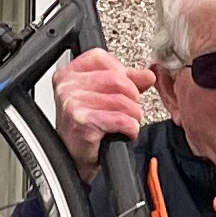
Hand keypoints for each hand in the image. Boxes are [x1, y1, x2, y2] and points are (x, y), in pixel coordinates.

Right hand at [52, 49, 153, 180]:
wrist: (73, 158)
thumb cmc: (84, 127)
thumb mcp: (103, 97)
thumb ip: (127, 81)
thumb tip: (148, 75)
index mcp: (69, 73)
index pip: (101, 58)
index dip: (121, 71)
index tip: (125, 86)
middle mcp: (67, 86)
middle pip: (116, 79)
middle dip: (132, 96)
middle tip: (129, 109)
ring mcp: (73, 103)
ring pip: (121, 99)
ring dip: (133, 114)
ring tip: (127, 122)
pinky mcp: (83, 121)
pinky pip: (120, 118)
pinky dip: (130, 127)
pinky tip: (126, 131)